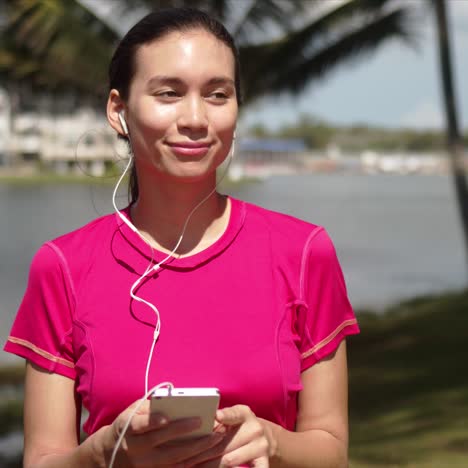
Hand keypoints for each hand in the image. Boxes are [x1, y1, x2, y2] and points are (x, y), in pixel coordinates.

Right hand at [98, 399, 224, 467]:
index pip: (140, 425)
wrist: (111, 453)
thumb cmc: (128, 425)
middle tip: (203, 422)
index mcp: (128, 429)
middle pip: (161, 442)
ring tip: (216, 437)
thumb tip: (175, 400)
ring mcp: (145, 465)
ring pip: (173, 460)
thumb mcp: (132, 411)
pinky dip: (194, 462)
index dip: (152, 421)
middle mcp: (135, 449)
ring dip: (197, 449)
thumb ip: (150, 407)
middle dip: (184, 433)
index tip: (166, 417)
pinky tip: (209, 453)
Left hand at [184, 405, 273, 466]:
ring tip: (193, 467)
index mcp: (245, 414)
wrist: (267, 439)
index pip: (235, 413)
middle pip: (224, 443)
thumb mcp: (233, 419)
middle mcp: (255, 428)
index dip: (226, 415)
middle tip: (185, 460)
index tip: (217, 416)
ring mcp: (261, 446)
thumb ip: (219, 421)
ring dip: (210, 466)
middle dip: (202, 454)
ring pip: (229, 460)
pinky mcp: (264, 462)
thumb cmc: (241, 428)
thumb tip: (197, 428)